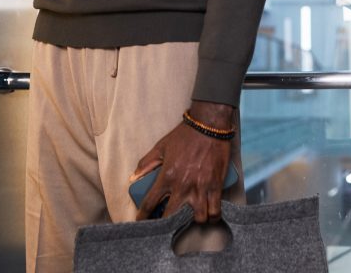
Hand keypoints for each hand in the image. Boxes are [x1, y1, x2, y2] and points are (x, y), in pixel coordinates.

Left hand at [131, 101, 233, 222]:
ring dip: (193, 220)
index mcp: (166, 176)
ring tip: (191, 217)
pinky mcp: (215, 186)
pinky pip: (215, 211)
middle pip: (172, 217)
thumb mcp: (161, 147)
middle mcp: (183, 186)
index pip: (150, 203)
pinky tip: (209, 215)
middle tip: (167, 223)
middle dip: (167, 223)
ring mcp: (200, 188)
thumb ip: (146, 163)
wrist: (209, 125)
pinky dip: (212, 216)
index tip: (142, 221)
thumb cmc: (184, 136)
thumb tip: (134, 176)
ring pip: (197, 218)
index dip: (143, 216)